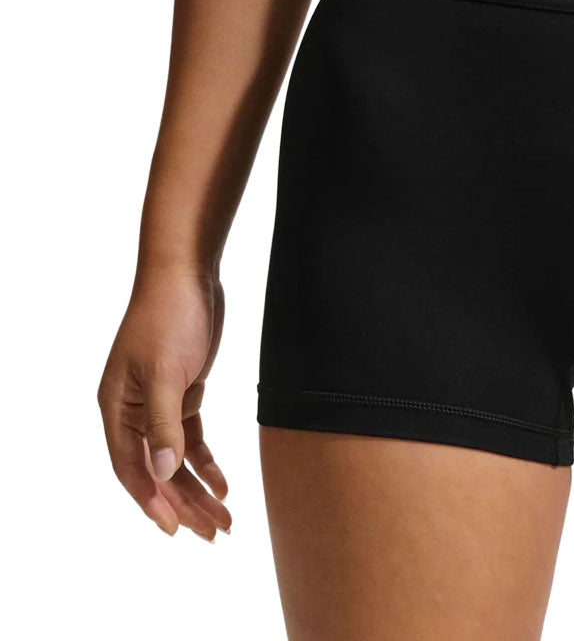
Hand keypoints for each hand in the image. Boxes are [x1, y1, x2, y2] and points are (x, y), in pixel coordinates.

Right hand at [98, 264, 231, 539]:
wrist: (188, 274)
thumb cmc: (169, 317)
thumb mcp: (167, 372)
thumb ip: (165, 425)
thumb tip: (162, 473)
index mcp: (116, 408)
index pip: (131, 468)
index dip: (152, 501)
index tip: (176, 530)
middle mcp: (132, 411)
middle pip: (156, 471)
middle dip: (184, 504)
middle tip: (213, 533)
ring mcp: (158, 403)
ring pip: (176, 459)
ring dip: (198, 489)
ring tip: (224, 520)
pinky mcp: (184, 392)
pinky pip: (192, 438)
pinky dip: (207, 461)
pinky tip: (224, 484)